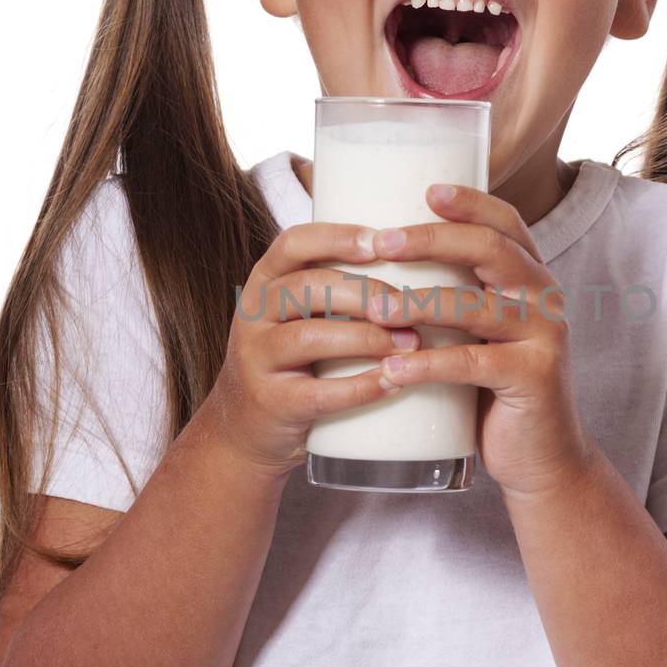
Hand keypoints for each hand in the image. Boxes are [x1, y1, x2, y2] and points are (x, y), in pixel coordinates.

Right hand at [209, 220, 421, 480]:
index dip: (337, 238)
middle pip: (307, 288)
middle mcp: (252, 315)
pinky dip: (360, 386)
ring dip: (367, 338)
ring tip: (410, 343)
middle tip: (409, 306)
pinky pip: (318, 393)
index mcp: (264, 283)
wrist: (246, 429)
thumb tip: (421, 259)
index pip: (294, 243)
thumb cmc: (292, 360)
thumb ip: (336, 288)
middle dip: (364, 293)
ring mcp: (256, 360)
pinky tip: (393, 381)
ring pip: (310, 338)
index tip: (381, 241)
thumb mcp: (296, 315)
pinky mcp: (271, 403)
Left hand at [364, 181, 596, 500]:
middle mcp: (545, 297)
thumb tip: (382, 258)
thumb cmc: (495, 388)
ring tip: (373, 307)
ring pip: (474, 305)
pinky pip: (472, 363)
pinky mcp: (534, 378)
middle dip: (431, 240)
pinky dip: (427, 364)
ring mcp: (544, 337)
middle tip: (380, 242)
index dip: (470, 201)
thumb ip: (455, 295)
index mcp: (532, 277)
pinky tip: (391, 370)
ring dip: (416, 303)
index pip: (505, 222)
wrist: (541, 457)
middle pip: (489, 249)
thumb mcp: (480, 332)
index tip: (426, 189)